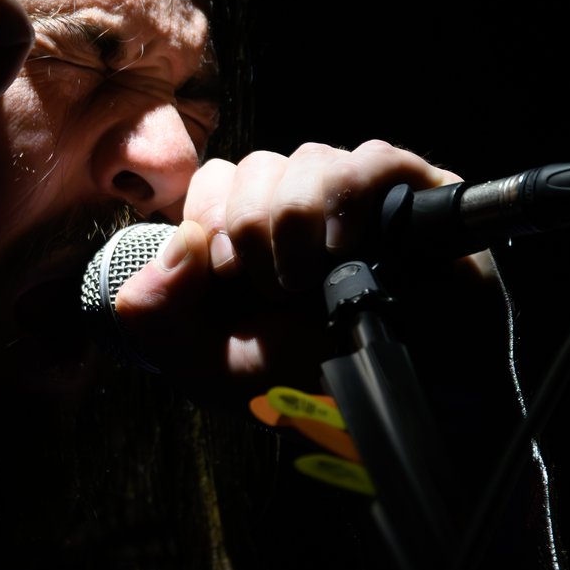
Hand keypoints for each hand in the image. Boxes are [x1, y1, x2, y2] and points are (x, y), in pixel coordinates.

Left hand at [109, 140, 488, 400]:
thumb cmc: (306, 388)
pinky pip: (375, 159)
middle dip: (248, 228)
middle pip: (255, 164)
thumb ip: (154, 313)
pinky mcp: (414, 199)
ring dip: (295, 220)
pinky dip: (349, 199)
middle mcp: (302, 210)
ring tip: (309, 282)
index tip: (227, 277)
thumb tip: (177, 242)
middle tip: (272, 290)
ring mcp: (358, 202)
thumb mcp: (206, 365)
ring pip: (309, 158)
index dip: (209, 218)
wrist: (387, 410)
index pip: (216, 178)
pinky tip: (343, 247)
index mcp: (251, 237)